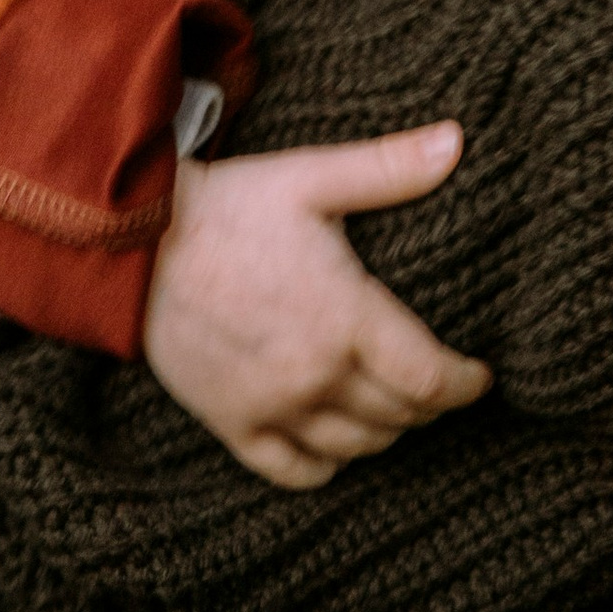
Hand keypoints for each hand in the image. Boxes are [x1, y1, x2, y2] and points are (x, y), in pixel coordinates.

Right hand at [143, 126, 493, 489]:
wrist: (131, 246)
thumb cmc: (226, 206)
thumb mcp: (310, 177)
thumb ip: (388, 168)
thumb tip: (457, 140)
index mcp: (344, 318)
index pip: (430, 378)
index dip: (466, 384)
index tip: (481, 376)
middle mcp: (313, 374)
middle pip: (399, 417)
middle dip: (431, 405)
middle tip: (442, 385)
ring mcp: (272, 406)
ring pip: (356, 446)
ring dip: (387, 432)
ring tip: (397, 408)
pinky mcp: (232, 424)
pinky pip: (295, 471)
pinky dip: (329, 465)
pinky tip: (338, 442)